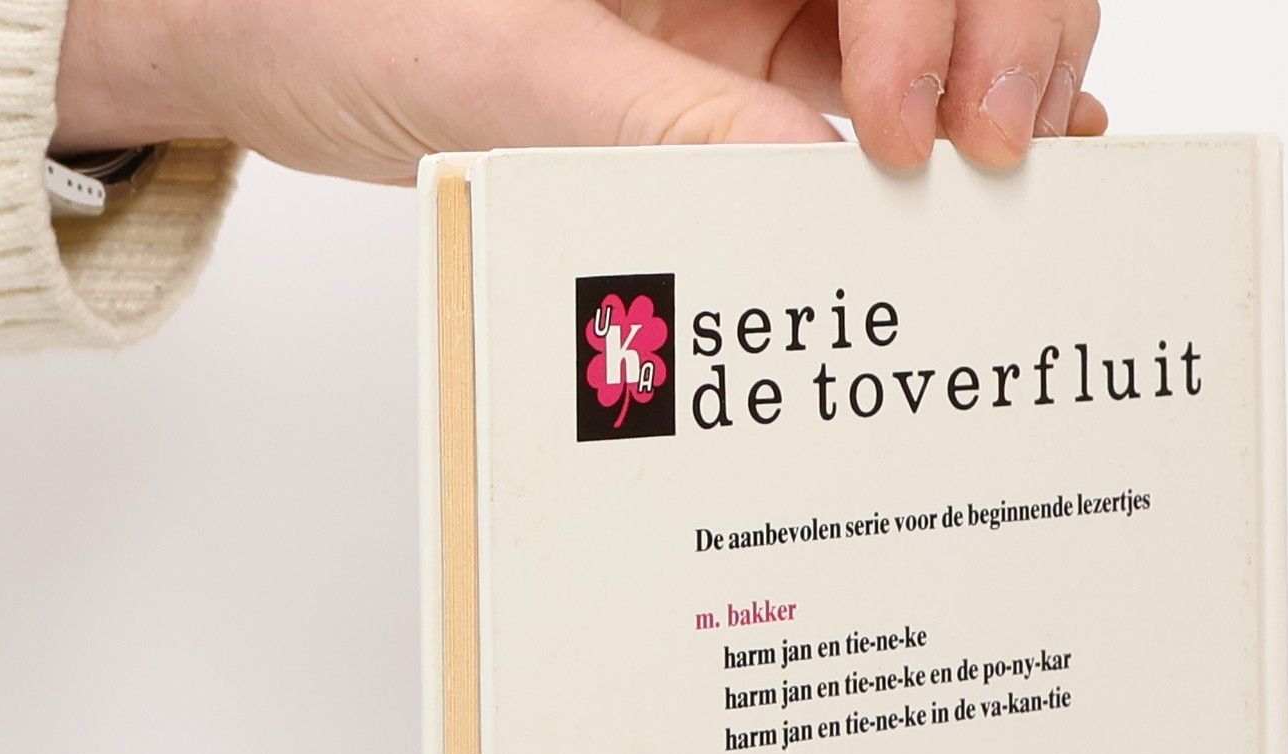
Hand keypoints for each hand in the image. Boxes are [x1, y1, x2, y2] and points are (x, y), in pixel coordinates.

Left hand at [56, 0, 1108, 183]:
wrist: (256, 42)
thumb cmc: (337, 3)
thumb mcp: (512, 71)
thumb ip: (666, 127)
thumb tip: (816, 200)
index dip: (943, 7)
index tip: (909, 128)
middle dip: (1001, 31)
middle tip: (1003, 151)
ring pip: (926, 13)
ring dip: (993, 77)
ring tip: (1031, 164)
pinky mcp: (729, 67)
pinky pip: (865, 82)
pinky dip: (936, 118)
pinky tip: (993, 159)